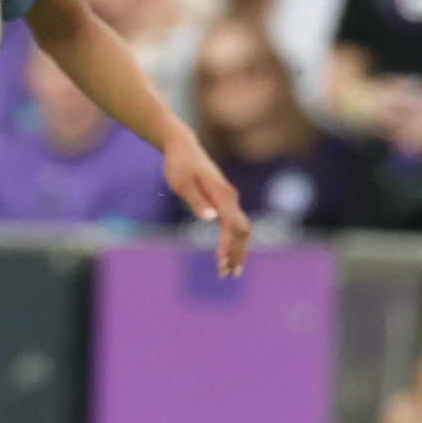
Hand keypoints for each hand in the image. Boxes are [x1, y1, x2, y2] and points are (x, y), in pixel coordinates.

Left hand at [164, 132, 252, 276]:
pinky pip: (235, 224)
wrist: (183, 147)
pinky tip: (227, 254)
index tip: (221, 264)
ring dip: (237, 250)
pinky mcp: (225, 201)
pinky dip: (234, 241)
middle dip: (237, 253)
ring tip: (229, 270)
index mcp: (221, 194)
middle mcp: (230, 197)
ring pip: (241, 229)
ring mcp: (230, 199)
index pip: (231, 225)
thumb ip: (196, 201)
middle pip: (242, 230)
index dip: (228, 246)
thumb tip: (211, 219)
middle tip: (227, 275)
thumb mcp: (181, 183)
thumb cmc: (179, 165)